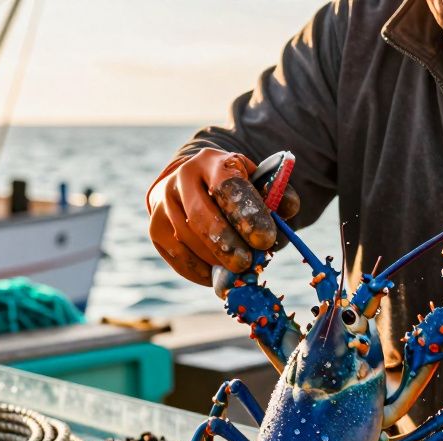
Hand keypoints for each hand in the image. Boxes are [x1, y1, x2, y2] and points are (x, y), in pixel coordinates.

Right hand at [146, 148, 299, 284]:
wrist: (194, 185)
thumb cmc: (234, 190)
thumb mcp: (258, 185)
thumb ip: (277, 196)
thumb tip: (288, 209)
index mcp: (214, 162)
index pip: (228, 187)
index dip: (247, 216)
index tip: (265, 241)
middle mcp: (183, 176)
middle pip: (201, 216)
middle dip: (227, 245)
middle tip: (247, 265)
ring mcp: (164, 201)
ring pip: (187, 239)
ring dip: (213, 261)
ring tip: (236, 273)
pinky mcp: (155, 227)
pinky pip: (176, 255)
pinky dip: (198, 271)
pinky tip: (215, 277)